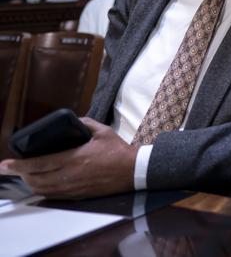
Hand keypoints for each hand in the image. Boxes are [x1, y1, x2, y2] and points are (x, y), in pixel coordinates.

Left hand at [0, 118, 137, 198]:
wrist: (132, 171)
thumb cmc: (118, 150)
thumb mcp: (103, 131)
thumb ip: (85, 124)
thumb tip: (73, 121)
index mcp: (74, 158)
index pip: (39, 163)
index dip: (19, 165)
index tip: (5, 164)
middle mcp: (70, 175)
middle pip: (36, 179)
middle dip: (21, 175)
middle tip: (14, 169)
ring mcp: (73, 187)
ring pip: (42, 189)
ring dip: (31, 183)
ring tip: (26, 176)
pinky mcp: (78, 195)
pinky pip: (53, 195)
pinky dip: (43, 190)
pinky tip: (42, 184)